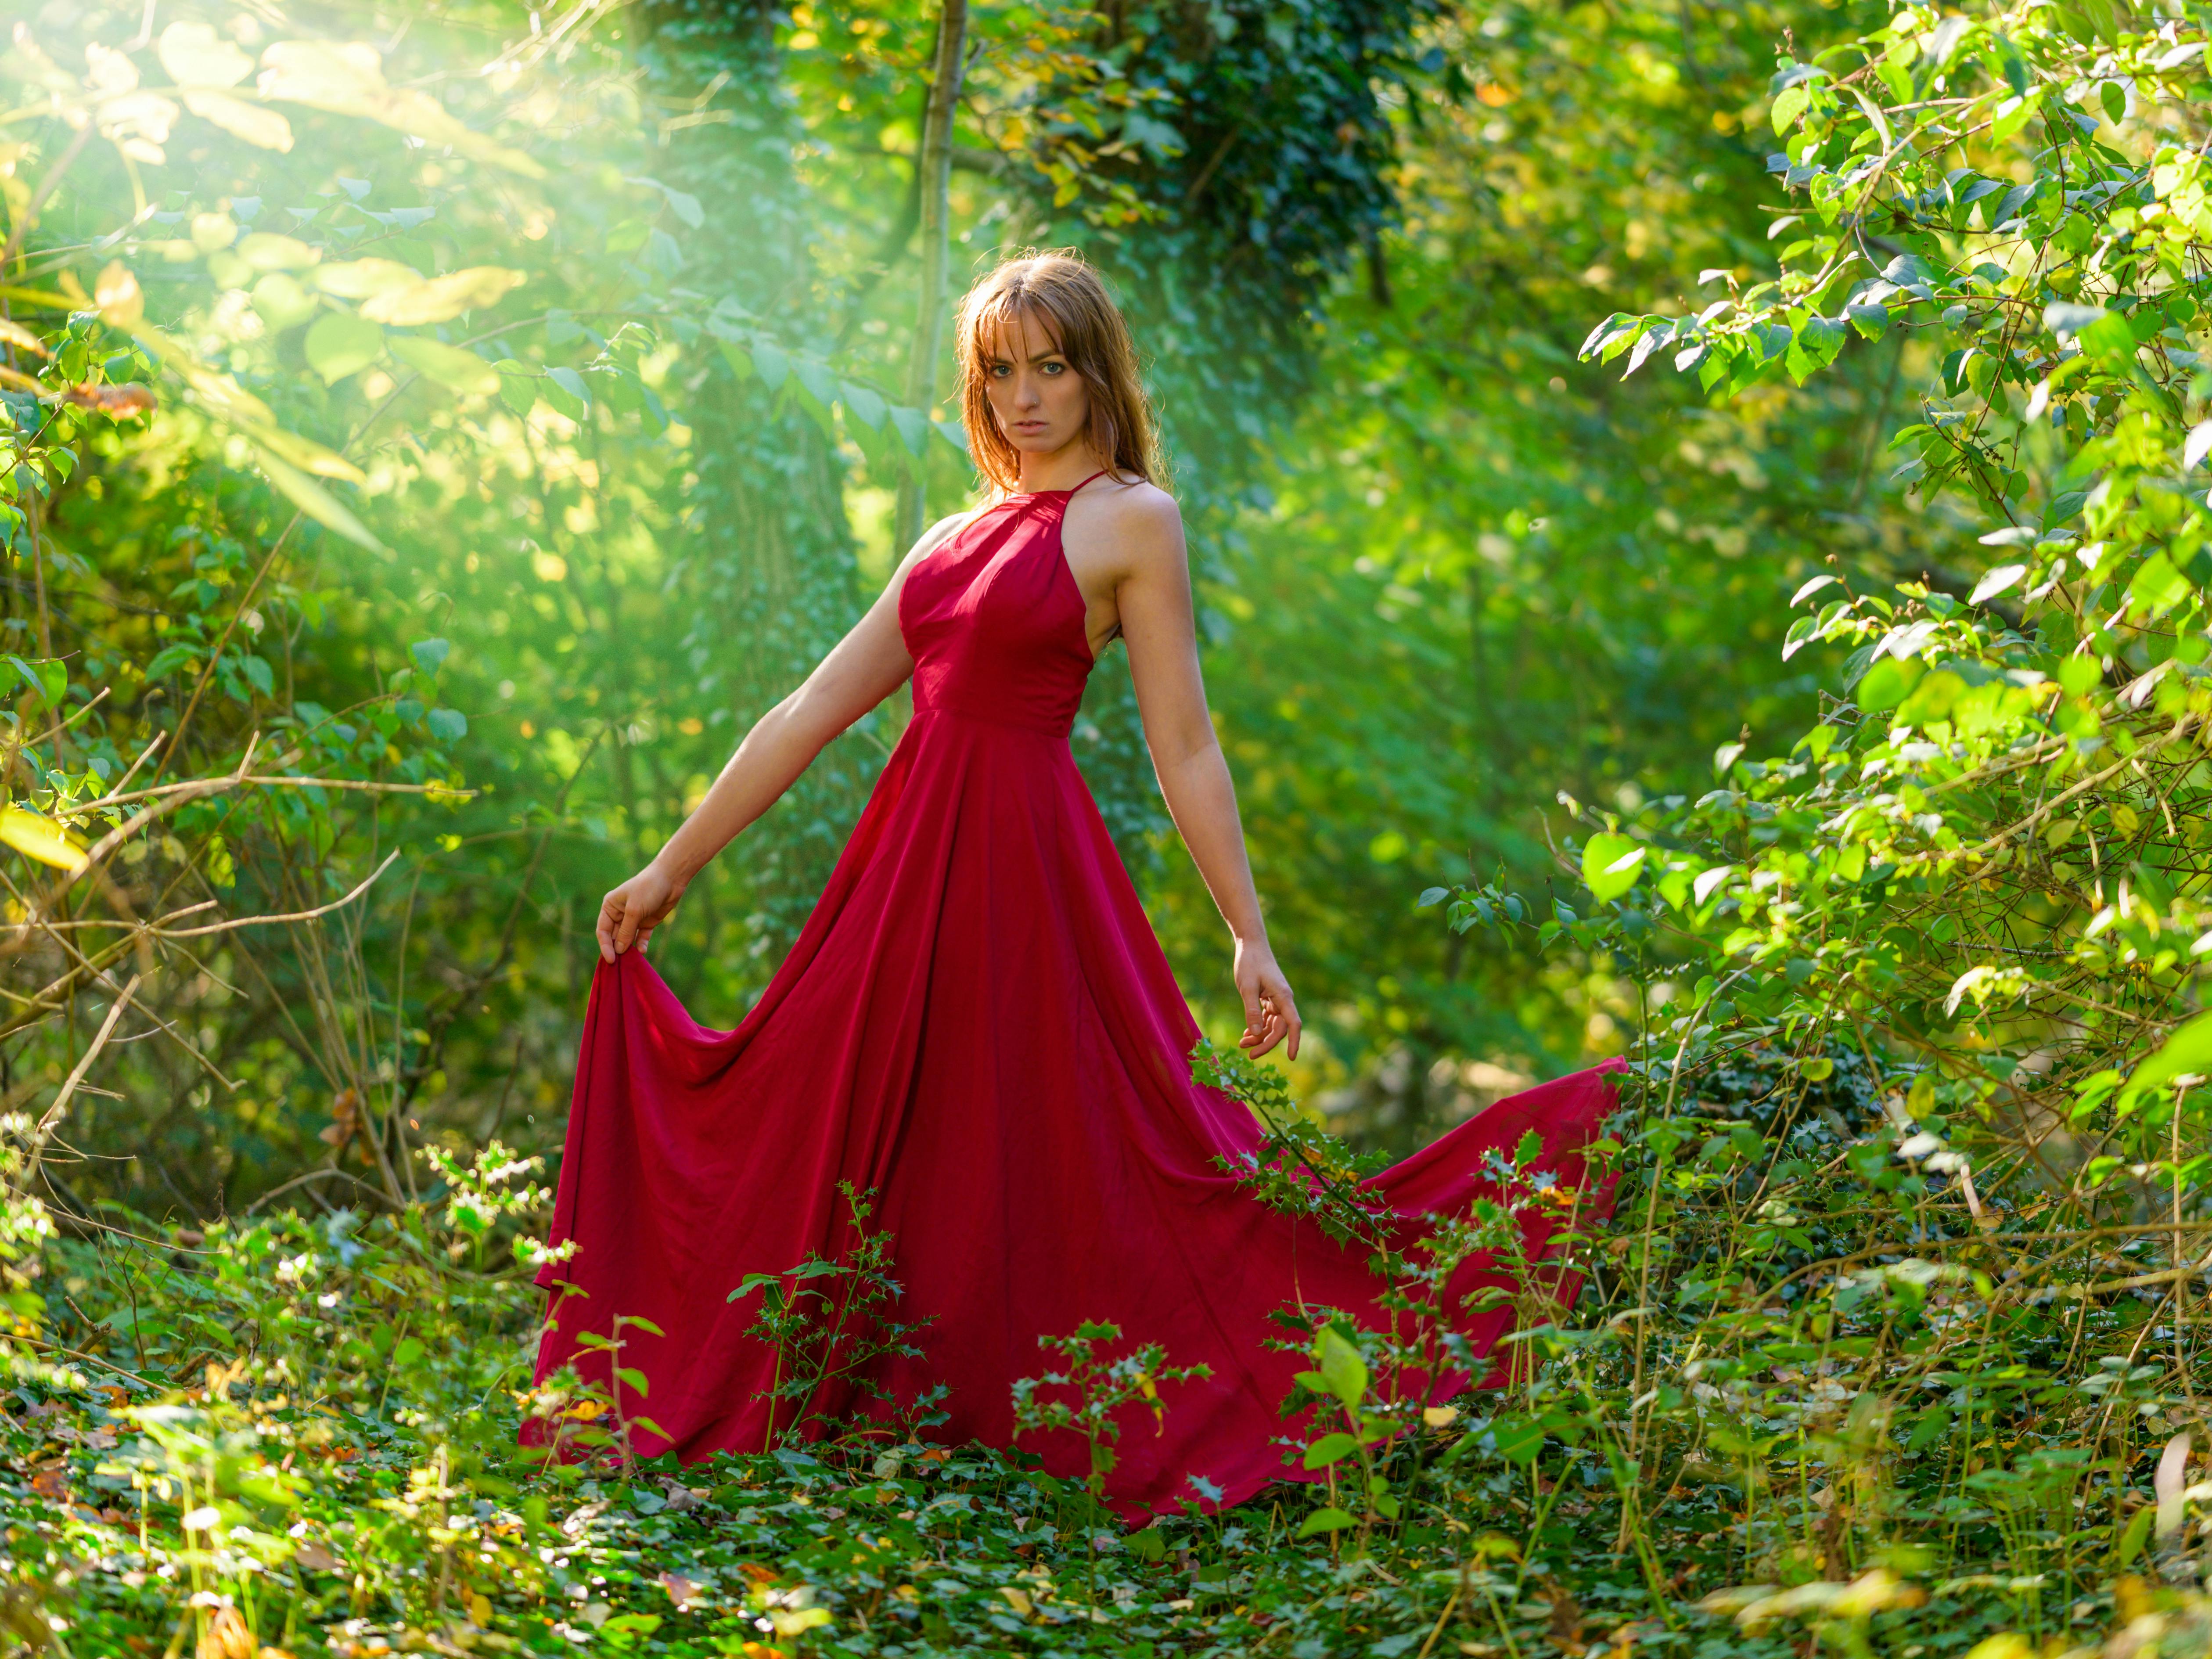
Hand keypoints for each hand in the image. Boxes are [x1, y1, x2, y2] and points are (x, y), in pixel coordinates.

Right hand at [597, 862, 684, 961]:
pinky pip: (640, 937)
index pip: (603, 931)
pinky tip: (642, 951)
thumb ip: (625, 931)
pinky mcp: (646, 923)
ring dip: (628, 950)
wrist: (671, 879)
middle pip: (614, 937)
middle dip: (616, 950)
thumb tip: (618, 950)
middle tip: (620, 965)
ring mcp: (633, 919)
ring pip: (627, 939)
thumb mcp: (634, 911)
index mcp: (610, 907)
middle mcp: (619, 914)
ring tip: (631, 961)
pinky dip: (641, 944)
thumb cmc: (648, 889)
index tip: (611, 959)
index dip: (605, 946)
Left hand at [1233, 937, 1301, 1060]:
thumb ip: (1251, 1010)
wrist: (1250, 944)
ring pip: (1272, 1025)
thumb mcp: (1247, 987)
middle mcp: (1283, 1000)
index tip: (1292, 1058)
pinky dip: (1257, 1027)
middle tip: (1249, 1055)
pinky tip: (1246, 1033)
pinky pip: (1266, 1018)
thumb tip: (1255, 1033)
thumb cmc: (1249, 963)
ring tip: (1242, 1044)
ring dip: (1259, 1036)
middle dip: (1266, 1043)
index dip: (1295, 1042)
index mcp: (1283, 997)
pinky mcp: (1269, 997)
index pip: (1293, 1024)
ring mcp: (1277, 999)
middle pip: (1280, 1029)